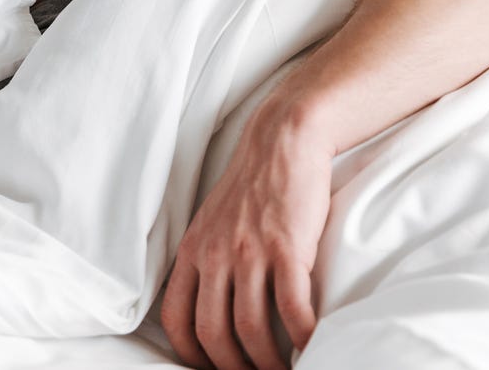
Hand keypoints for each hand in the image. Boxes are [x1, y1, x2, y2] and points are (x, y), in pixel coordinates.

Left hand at [161, 99, 332, 368]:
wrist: (282, 141)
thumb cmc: (251, 185)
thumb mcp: (210, 221)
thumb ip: (205, 259)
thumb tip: (207, 304)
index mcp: (192, 251)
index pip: (176, 318)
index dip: (190, 354)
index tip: (210, 368)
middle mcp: (215, 254)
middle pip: (212, 332)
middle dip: (231, 367)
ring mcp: (249, 252)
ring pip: (251, 328)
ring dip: (268, 362)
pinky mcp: (286, 247)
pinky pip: (292, 307)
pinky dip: (302, 337)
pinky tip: (312, 346)